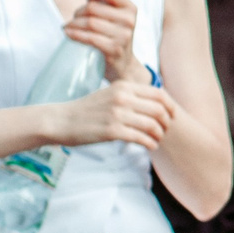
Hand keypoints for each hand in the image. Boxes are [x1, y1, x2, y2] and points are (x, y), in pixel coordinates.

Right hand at [47, 81, 176, 151]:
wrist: (61, 120)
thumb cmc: (88, 109)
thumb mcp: (111, 93)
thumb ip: (131, 95)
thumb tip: (157, 103)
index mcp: (124, 86)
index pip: (158, 94)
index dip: (170, 106)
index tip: (172, 115)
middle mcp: (122, 98)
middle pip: (159, 109)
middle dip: (167, 122)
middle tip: (165, 130)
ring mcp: (117, 114)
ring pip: (152, 125)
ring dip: (159, 134)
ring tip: (157, 139)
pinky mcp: (112, 131)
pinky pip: (140, 138)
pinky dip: (150, 143)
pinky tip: (150, 146)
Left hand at [67, 0, 141, 82]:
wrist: (124, 65)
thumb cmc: (112, 36)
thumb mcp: (109, 14)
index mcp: (130, 8)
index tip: (86, 2)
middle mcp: (130, 20)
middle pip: (93, 8)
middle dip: (78, 13)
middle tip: (73, 20)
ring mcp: (124, 36)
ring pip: (89, 23)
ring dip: (73, 25)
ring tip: (68, 28)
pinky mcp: (114, 49)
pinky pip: (89, 37)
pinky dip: (74, 35)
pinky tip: (68, 34)